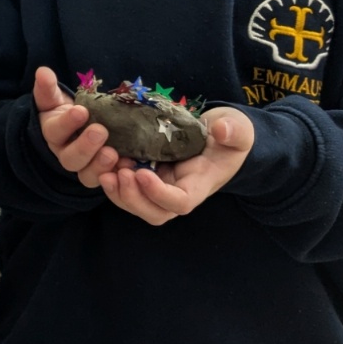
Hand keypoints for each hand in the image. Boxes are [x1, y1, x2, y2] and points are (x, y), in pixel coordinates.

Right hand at [35, 66, 117, 188]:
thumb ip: (48, 87)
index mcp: (54, 134)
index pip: (55, 131)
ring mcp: (86, 167)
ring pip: (87, 176)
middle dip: (85, 147)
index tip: (81, 111)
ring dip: (101, 166)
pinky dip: (119, 174)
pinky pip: (110, 180)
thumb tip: (42, 71)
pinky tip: (131, 163)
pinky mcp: (104, 174)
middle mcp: (67, 154)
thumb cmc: (69, 111)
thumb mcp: (56, 98)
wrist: (84, 126)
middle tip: (100, 131)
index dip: (67, 123)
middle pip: (70, 159)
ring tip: (115, 153)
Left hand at [98, 107, 254, 224]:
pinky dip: (113, 180)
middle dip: (133, 198)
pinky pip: (126, 189)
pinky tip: (105, 161)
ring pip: (136, 205)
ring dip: (118, 192)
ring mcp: (160, 187)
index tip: (142, 173)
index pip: (181, 203)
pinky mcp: (146, 176)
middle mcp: (177, 192)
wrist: (216, 134)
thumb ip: (234, 131)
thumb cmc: (228, 134)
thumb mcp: (238, 130)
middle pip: (154, 213)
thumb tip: (221, 130)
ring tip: (107, 169)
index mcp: (200, 184)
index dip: (160, 194)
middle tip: (120, 172)